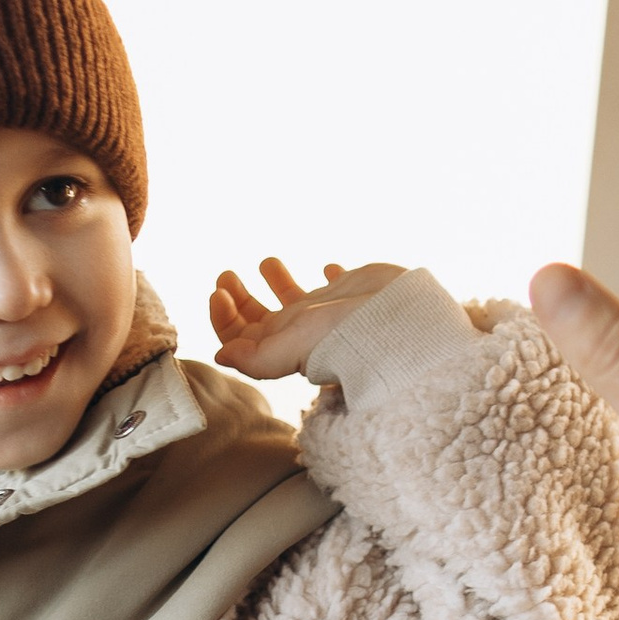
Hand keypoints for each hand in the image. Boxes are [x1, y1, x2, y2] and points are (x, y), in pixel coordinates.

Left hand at [211, 257, 405, 380]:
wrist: (398, 320)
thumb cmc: (345, 337)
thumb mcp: (292, 347)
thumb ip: (255, 356)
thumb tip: (220, 356)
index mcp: (283, 346)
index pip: (240, 340)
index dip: (222, 319)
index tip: (219, 292)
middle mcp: (301, 331)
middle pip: (260, 319)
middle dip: (238, 298)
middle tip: (227, 276)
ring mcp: (327, 312)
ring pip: (293, 300)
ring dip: (275, 282)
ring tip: (268, 262)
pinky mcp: (352, 294)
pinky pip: (337, 285)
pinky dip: (329, 275)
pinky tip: (328, 267)